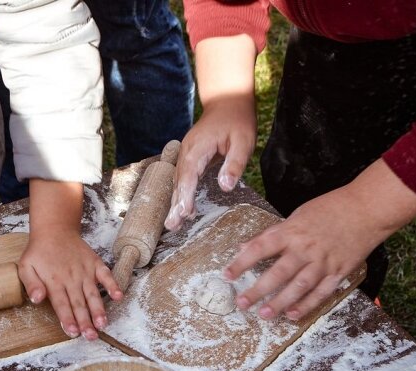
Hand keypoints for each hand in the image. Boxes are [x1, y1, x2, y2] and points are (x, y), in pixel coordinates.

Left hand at [18, 227, 119, 340]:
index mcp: (54, 281)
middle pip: (79, 303)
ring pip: (93, 294)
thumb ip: (31, 284)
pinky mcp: (95, 264)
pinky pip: (106, 275)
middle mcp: (72, 278)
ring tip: (103, 324)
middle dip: (85, 322)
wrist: (54, 230)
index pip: (61, 304)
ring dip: (98, 309)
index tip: (73, 332)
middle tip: (90, 337)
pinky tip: (118, 296)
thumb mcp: (26, 267)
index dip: (67, 319)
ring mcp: (85, 271)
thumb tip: (37, 299)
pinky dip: (113, 285)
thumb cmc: (39, 252)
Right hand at [165, 34, 257, 230]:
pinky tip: (183, 208)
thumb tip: (225, 187)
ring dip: (175, 202)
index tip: (183, 212)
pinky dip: (181, 193)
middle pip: (178, 181)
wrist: (228, 101)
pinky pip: (182, 178)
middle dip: (175, 204)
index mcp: (197, 148)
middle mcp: (187, 152)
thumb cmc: (237, 121)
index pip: (188, 175)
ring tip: (173, 224)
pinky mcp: (189, 157)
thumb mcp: (243, 142)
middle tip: (171, 226)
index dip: (185, 195)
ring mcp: (186, 154)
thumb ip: (234, 164)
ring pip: (178, 181)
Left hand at [226, 159, 415, 319]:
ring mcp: (323, 262)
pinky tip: (292, 314)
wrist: (367, 209)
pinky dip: (306, 305)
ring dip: (280, 302)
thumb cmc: (330, 209)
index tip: (227, 275)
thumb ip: (272, 234)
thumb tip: (245, 246)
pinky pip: (321, 293)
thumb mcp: (296, 216)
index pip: (260, 247)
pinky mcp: (339, 272)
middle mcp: (305, 248)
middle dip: (258, 289)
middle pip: (278, 273)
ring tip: (264, 315)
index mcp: (292, 231)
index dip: (242, 262)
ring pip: (299, 286)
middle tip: (242, 303)